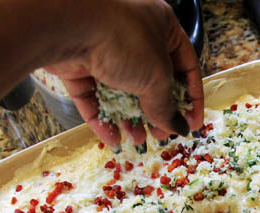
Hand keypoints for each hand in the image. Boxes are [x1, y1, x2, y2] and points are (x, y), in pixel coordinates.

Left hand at [45, 0, 203, 147]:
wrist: (68, 26)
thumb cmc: (123, 40)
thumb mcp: (157, 77)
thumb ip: (167, 106)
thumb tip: (177, 127)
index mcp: (162, 26)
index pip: (186, 65)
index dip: (191, 97)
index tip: (191, 124)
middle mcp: (134, 35)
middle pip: (152, 82)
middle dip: (157, 113)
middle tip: (161, 135)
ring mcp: (104, 49)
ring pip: (122, 92)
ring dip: (130, 120)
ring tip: (137, 140)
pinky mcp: (78, 64)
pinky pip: (94, 96)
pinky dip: (103, 118)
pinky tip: (113, 138)